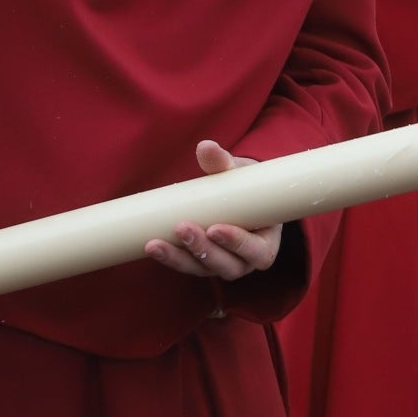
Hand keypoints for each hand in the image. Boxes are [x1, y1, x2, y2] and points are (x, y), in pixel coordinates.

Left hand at [143, 142, 284, 280]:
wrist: (235, 195)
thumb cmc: (245, 186)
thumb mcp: (239, 174)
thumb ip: (223, 163)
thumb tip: (205, 147)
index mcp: (266, 242)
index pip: (257, 252)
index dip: (238, 244)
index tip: (215, 228)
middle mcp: (245, 260)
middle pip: (227, 265)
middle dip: (203, 249)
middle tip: (183, 228)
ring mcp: (222, 264)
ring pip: (202, 269)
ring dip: (179, 257)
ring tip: (156, 243)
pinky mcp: (201, 264)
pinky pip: (185, 265)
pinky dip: (169, 257)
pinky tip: (151, 246)